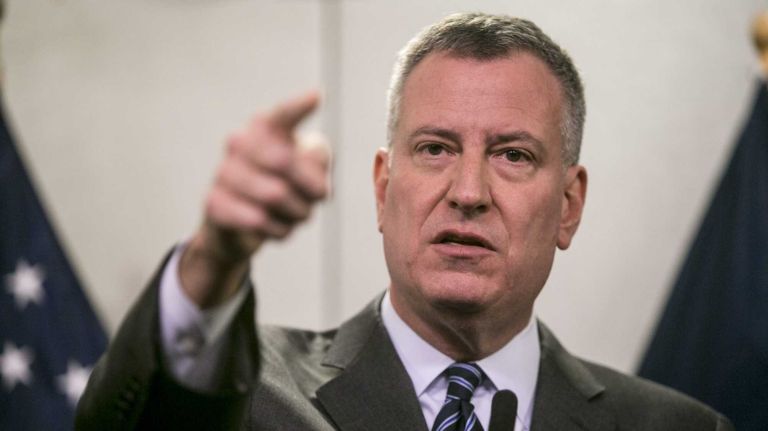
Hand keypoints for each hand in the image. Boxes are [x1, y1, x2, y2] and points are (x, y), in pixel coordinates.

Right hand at [180, 92, 329, 306]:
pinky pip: (259, 219)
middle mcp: (239, 142)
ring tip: (293, 213)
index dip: (299, 106)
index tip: (318, 96)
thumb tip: (311, 156)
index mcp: (265, 127)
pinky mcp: (214, 203)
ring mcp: (223, 172)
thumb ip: (318, 160)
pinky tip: (273, 226)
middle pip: (285, 161)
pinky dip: (277, 229)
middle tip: (316, 199)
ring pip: (276, 195)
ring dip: (297, 213)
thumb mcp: (310, 173)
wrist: (241, 227)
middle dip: (310, 187)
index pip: (283, 114)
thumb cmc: (283, 188)